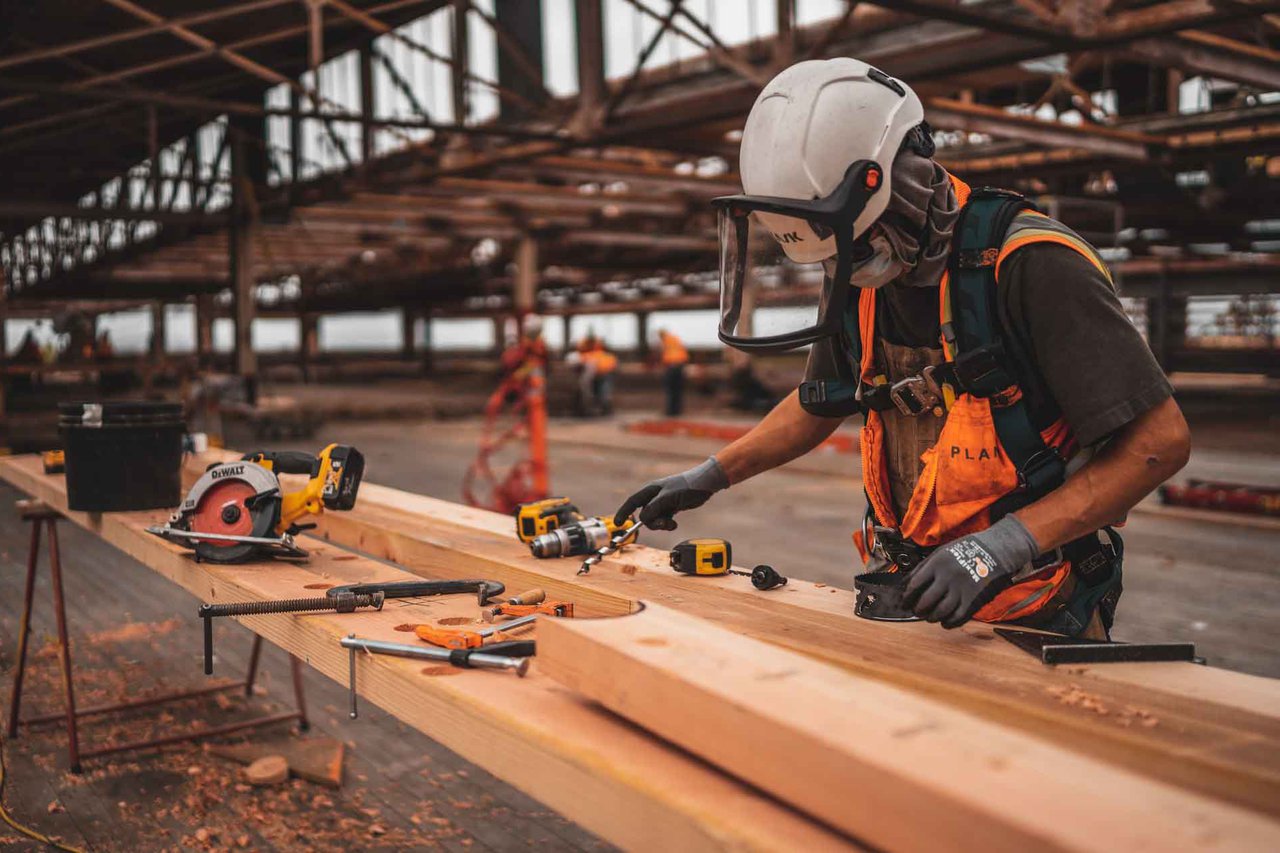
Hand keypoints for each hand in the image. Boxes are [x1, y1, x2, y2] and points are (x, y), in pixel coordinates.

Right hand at [614, 457, 728, 530]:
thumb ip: (654, 508)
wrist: (705, 484)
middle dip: (652, 523)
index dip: (624, 512)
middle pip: (644, 515)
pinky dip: (667, 524)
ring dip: (661, 524)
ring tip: (672, 524)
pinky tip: (675, 523)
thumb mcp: (669, 497)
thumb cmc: (687, 486)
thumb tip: (642, 518)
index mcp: (651, 490)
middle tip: (664, 524)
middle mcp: (654, 496)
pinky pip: (662, 520)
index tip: (618, 524)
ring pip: (654, 519)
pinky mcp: (671, 508)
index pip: (632, 502)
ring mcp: (662, 503)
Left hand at [902, 516, 1040, 628]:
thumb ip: (924, 567)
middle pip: (925, 601)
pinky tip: (944, 621)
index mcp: (937, 563)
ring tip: (929, 616)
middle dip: (918, 610)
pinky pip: (958, 617)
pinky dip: (948, 623)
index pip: (915, 585)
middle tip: (917, 611)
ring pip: (940, 612)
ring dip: (931, 617)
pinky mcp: (974, 600)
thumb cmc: (966, 550)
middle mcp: (948, 577)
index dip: (907, 597)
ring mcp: (961, 589)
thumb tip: (906, 583)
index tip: (905, 602)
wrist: (995, 551)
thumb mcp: (942, 552)